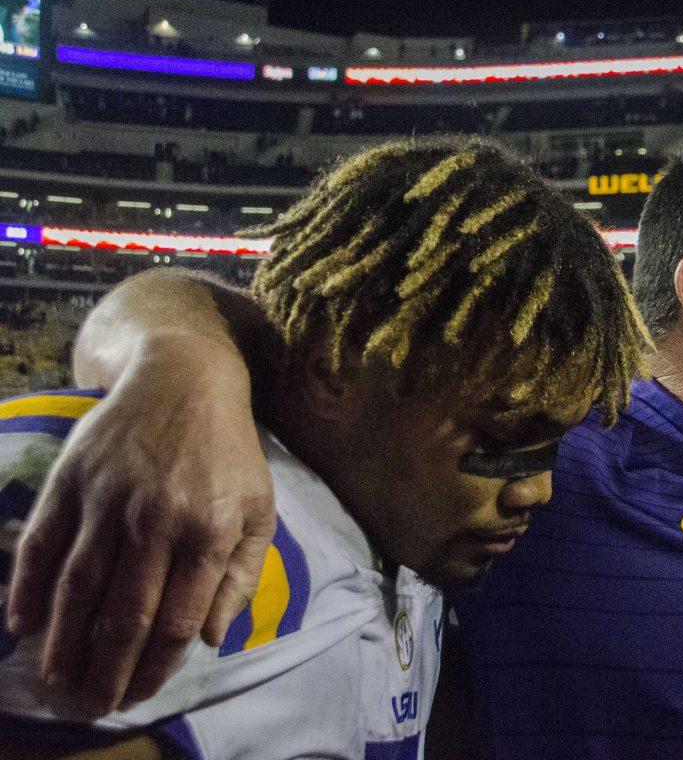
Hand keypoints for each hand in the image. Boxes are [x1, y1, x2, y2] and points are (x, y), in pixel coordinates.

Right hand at [4, 334, 274, 714]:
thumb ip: (240, 575)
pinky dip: (25, 588)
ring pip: (77, 588)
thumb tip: (211, 637)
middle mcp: (156, 520)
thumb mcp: (259, 508)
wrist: (184, 379)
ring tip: (56, 681)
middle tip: (92, 703)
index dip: (155, 667)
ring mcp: (108, 500)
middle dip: (105, 670)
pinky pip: (40, 544)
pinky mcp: (71, 481)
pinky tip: (20, 625)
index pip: (176, 621)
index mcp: (208, 531)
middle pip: (122, 616)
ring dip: (62, 643)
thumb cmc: (229, 452)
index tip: (140, 693)